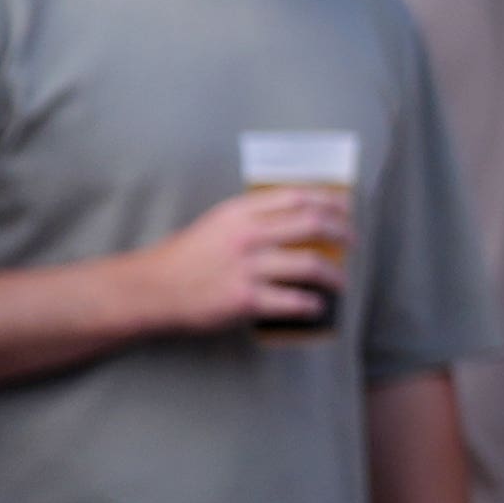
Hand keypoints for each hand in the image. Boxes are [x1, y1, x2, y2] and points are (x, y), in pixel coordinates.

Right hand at [152, 185, 350, 336]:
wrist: (150, 289)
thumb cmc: (187, 256)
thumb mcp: (218, 223)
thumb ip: (254, 216)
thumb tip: (302, 214)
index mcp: (240, 213)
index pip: (297, 197)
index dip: (329, 200)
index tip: (346, 208)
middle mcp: (246, 236)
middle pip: (312, 225)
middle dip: (342, 232)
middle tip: (353, 242)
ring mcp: (247, 269)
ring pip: (310, 265)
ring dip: (334, 275)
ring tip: (340, 281)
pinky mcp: (244, 299)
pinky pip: (293, 301)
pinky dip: (311, 305)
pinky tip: (316, 306)